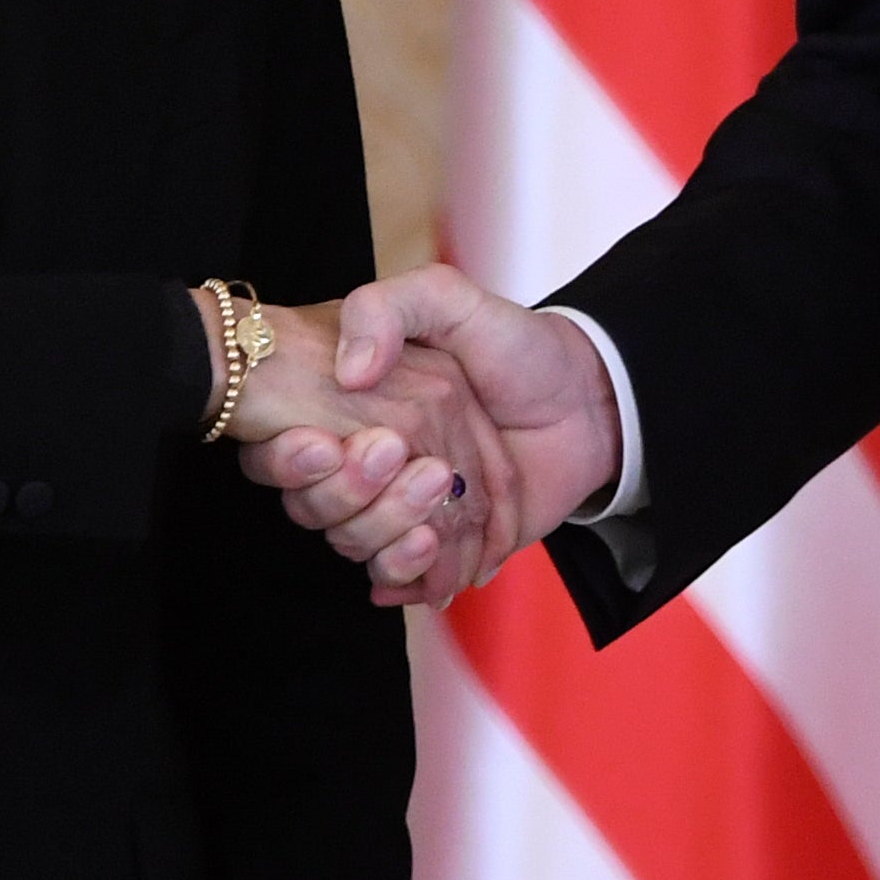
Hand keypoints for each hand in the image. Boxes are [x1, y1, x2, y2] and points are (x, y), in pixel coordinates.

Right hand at [236, 263, 619, 608]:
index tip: (320, 444)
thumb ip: (387, 309)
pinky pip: (400, 580)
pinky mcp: (440, 548)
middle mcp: (367, 463)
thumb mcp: (448, 299)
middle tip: (398, 457)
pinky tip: (434, 552)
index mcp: (352, 409)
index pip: (289, 453)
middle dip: (349, 494)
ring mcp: (402, 508)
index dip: (290, 461)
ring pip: (355, 546)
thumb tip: (347, 371)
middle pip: (317, 507)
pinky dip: (410, 575)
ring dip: (384, 533)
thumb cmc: (516, 345)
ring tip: (429, 513)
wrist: (590, 401)